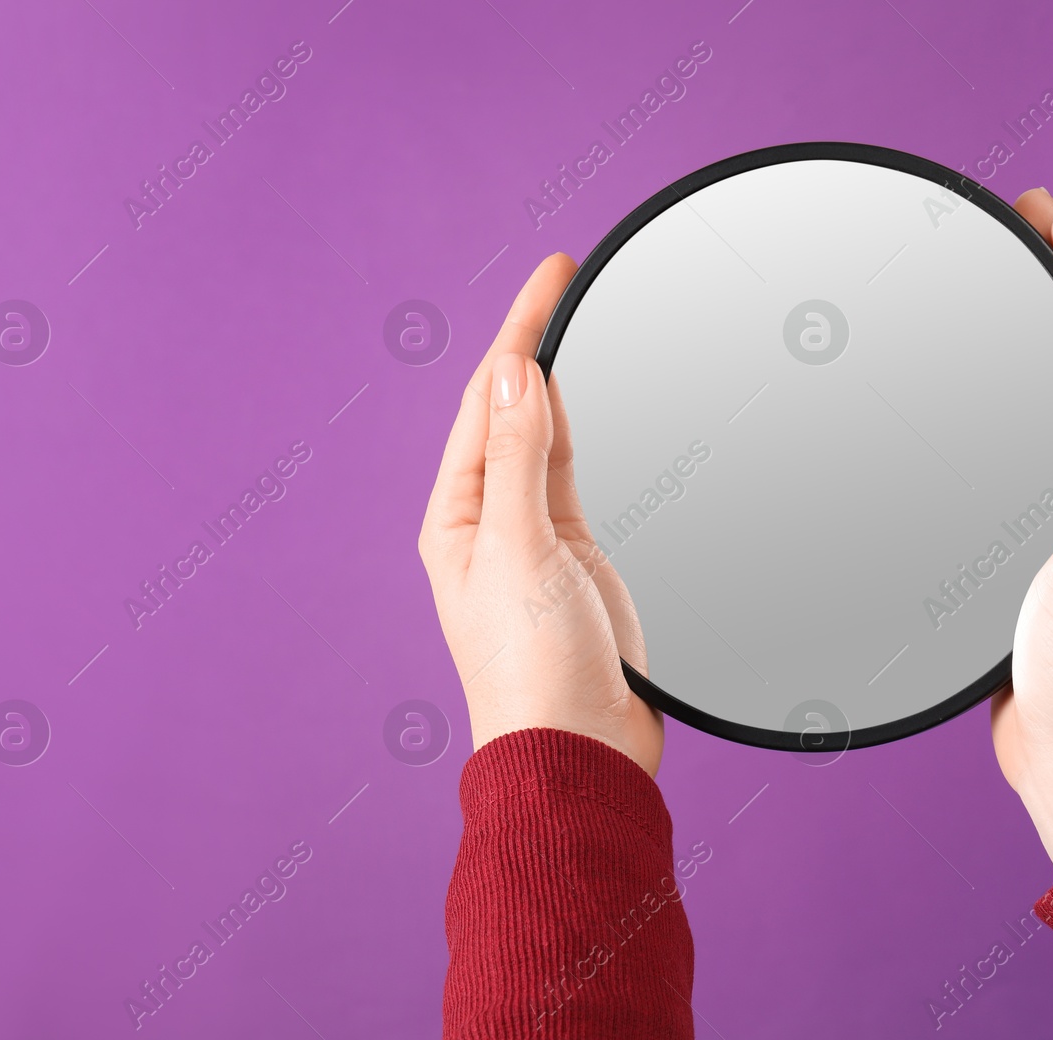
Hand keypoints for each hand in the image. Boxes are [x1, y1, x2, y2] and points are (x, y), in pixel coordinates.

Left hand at [418, 253, 663, 775]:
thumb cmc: (534, 672)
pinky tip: (595, 402)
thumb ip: (519, 460)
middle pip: (511, 411)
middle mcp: (489, 521)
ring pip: (544, 438)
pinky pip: (575, 474)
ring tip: (576, 321)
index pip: (485, 401)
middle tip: (566, 279)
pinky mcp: (576, 559)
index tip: (552, 272)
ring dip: (557, 381)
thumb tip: (511, 374)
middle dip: (533, 344)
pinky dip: (585, 429)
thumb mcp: (522, 552)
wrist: (580, 753)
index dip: (518, 331)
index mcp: (456, 518)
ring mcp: (534, 539)